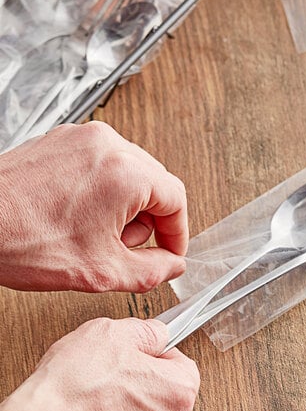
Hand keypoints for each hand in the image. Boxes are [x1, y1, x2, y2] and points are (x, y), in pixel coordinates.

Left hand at [0, 121, 188, 291]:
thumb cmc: (22, 241)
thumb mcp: (102, 271)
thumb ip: (152, 272)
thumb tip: (172, 266)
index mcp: (125, 172)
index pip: (177, 199)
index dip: (178, 232)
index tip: (171, 251)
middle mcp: (108, 145)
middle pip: (155, 183)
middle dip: (150, 221)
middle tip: (128, 248)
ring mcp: (84, 138)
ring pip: (131, 172)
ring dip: (127, 206)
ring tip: (98, 233)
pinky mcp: (64, 140)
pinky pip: (103, 163)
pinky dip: (104, 190)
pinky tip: (81, 216)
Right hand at [0, 318, 198, 410]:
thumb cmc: (74, 387)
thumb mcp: (116, 332)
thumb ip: (148, 332)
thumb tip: (158, 333)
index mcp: (180, 393)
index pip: (183, 364)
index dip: (158, 354)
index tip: (141, 354)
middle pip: (165, 396)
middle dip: (143, 383)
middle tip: (113, 374)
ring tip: (97, 399)